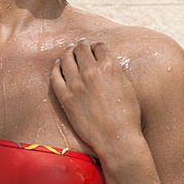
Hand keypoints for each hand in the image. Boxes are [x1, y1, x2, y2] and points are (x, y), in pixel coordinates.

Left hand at [50, 39, 142, 156]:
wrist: (115, 137)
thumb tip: (107, 64)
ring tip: (68, 51)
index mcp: (109, 67)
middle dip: (81, 45)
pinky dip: (56, 68)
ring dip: (68, 53)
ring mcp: (76, 84)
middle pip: (81, 49)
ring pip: (67, 59)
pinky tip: (58, 66)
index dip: (96, 46)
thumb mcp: (127, 87)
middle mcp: (91, 72)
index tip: (94, 48)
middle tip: (79, 45)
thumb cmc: (127, 115)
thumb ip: (116, 72)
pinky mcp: (65, 97)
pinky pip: (56, 76)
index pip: (99, 47)